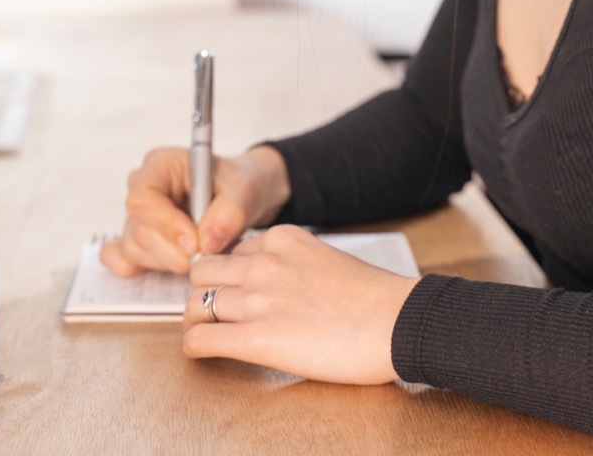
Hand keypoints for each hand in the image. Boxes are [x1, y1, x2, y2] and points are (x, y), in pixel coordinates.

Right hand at [99, 146, 290, 276]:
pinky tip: (170, 265)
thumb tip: (206, 243)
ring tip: (202, 252)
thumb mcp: (245, 192)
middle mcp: (141, 187)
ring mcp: (135, 215)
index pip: (143, 199)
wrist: (239, 196)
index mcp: (161, 165)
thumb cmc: (237, 186)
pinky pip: (121, 259)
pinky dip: (143, 268)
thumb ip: (230, 214)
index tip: (195, 244)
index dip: (166, 225)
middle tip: (206, 255)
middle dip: (174, 251)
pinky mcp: (136, 239)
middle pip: (139, 230)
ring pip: (134, 250)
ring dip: (169, 261)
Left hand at [182, 225, 420, 384]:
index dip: (229, 273)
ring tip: (206, 333)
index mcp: (283, 240)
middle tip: (212, 310)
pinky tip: (204, 352)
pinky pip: (200, 340)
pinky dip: (195, 347)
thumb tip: (282, 287)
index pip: (233, 249)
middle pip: (203, 271)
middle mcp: (263, 264)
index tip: (233, 288)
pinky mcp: (256, 338)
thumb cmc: (376, 299)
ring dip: (196, 321)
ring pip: (194, 305)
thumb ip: (296, 265)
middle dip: (204, 291)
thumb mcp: (329, 260)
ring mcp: (257, 300)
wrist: (398, 322)